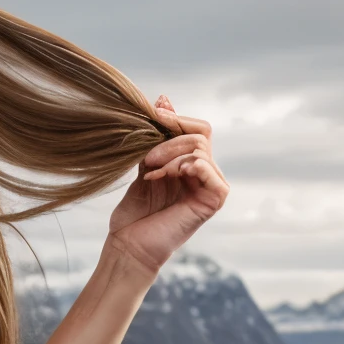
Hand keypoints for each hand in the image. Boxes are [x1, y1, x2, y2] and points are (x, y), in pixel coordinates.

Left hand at [105, 94, 228, 273]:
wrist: (129, 245)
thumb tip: (164, 97)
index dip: (176, 117)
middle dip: (171, 136)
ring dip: (170, 154)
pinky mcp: (214, 200)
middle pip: (200, 134)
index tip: (152, 112)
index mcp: (191, 165)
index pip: (196, 128)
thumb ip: (156, 136)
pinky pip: (207, 168)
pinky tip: (165, 177)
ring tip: (150, 172)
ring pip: (200, 149)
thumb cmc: (134, 212)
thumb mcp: (144, 164)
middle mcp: (206, 174)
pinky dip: (184, 166)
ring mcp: (212, 187)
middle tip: (146, 155)